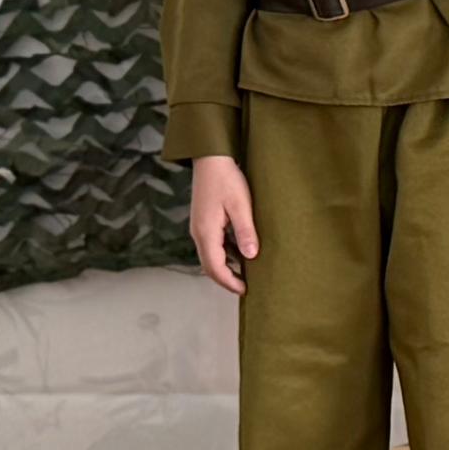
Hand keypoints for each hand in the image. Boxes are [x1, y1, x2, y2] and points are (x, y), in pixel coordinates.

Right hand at [188, 153, 257, 295]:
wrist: (211, 159)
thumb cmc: (226, 179)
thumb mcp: (241, 205)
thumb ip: (245, 231)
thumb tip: (250, 256)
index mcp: (206, 232)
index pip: (214, 267)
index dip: (228, 281)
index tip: (244, 290)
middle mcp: (198, 233)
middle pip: (209, 265)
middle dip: (225, 279)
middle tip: (245, 287)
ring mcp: (199, 227)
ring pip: (210, 255)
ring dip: (224, 267)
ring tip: (245, 274)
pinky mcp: (204, 221)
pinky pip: (212, 245)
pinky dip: (224, 254)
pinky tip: (239, 254)